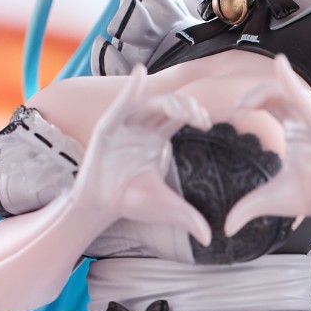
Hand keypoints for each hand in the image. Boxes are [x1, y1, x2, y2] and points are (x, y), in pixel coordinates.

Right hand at [71, 65, 212, 246]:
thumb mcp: (165, 206)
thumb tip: (210, 238)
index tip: (207, 124)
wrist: (101, 205)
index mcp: (158, 137)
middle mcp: (143, 126)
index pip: (180, 116)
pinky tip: (139, 72)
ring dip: (167, 102)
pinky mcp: (108, 127)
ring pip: (149, 103)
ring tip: (183, 112)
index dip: (195, 113)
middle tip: (200, 119)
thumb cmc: (131, 200)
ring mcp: (125, 124)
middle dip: (186, 106)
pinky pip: (120, 103)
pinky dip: (130, 87)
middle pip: (168, 105)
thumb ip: (188, 217)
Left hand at [224, 56, 310, 236]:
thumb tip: (226, 229)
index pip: (270, 102)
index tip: (234, 118)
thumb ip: (244, 207)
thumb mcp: (266, 197)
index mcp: (294, 128)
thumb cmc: (307, 197)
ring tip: (244, 107)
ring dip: (262, 92)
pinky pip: (303, 96)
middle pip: (274, 91)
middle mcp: (305, 118)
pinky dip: (291, 81)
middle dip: (252, 96)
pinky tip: (280, 66)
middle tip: (236, 112)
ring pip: (285, 90)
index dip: (250, 104)